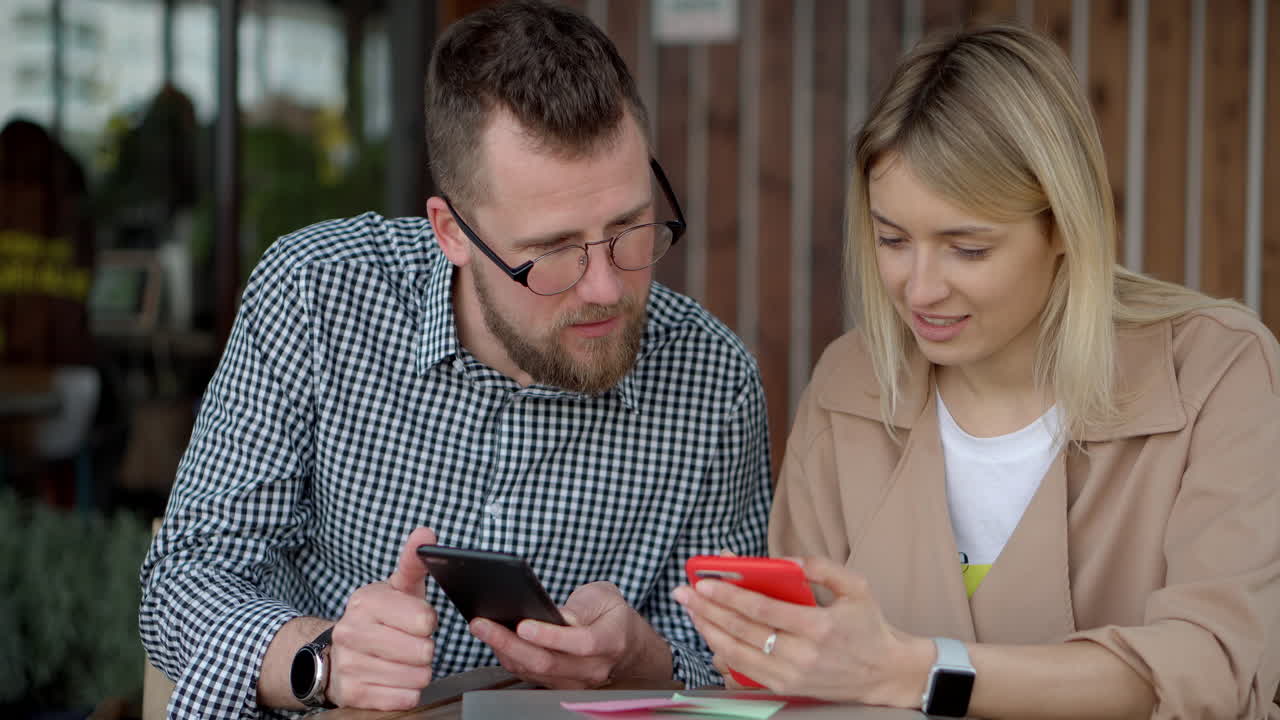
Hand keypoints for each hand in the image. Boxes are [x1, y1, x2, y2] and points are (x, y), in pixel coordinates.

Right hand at [327, 527, 438, 709]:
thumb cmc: (381, 618)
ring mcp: (349, 664)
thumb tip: (426, 533)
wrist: (337, 654)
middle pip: (423, 652)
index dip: (428, 623)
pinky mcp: (352, 694)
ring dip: (417, 672)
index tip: (415, 621)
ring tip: (401, 661)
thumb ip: (414, 562)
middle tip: (408, 643)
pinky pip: (404, 699)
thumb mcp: (398, 588)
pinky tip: (394, 680)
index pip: (426, 620)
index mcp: (366, 601)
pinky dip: (407, 692)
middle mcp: (351, 632)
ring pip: (417, 677)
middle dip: (424, 650)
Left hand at [470, 581, 671, 688]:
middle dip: (509, 643)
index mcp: (610, 642)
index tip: (522, 624)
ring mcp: (575, 682)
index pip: (580, 644)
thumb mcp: (606, 597)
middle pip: (547, 663)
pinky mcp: (559, 685)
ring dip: (502, 651)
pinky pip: (529, 674)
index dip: (550, 636)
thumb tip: (558, 616)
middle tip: (482, 623)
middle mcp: (593, 669)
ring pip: (533, 672)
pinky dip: (508, 657)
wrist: (627, 647)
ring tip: (480, 627)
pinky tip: (492, 638)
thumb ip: (584, 605)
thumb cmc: (613, 616)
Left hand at [673, 556, 932, 705]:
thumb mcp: (857, 586)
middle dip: (708, 609)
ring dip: (709, 631)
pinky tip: (710, 636)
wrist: (886, 673)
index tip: (705, 581)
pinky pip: (744, 672)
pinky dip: (722, 655)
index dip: (729, 594)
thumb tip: (784, 560)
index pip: (762, 609)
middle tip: (684, 593)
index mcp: (819, 627)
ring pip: (737, 654)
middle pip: (742, 631)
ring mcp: (791, 676)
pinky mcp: (785, 688)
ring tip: (691, 611)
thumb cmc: (869, 627)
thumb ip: (822, 567)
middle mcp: (802, 656)